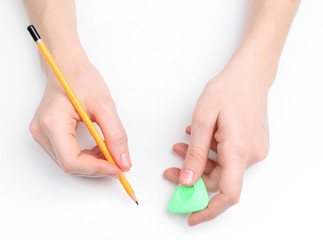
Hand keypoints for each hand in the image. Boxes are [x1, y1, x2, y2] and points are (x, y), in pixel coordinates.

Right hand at [29, 52, 130, 177]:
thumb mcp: (104, 105)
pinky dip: (86, 156)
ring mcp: (42, 133)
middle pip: (70, 165)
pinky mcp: (48, 133)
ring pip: (69, 162)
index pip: (72, 161)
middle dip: (97, 167)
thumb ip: (116, 135)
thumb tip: (123, 161)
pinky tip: (99, 147)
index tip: (117, 168)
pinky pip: (67, 154)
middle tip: (118, 161)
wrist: (66, 64)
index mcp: (53, 122)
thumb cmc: (80, 77)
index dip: (98, 169)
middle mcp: (42, 131)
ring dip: (93, 162)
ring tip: (110, 151)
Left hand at [164, 53, 271, 225]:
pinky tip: (200, 140)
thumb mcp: (203, 119)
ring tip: (182, 146)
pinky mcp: (253, 145)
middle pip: (219, 181)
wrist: (250, 74)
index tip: (192, 215)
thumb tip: (188, 180)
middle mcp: (251, 154)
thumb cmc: (228, 90)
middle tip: (172, 167)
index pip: (227, 193)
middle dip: (193, 177)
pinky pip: (229, 158)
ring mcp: (254, 150)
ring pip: (223, 169)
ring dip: (200, 163)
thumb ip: (195, 153)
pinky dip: (212, 154)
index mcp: (238, 149)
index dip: (209, 210)